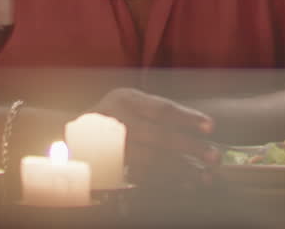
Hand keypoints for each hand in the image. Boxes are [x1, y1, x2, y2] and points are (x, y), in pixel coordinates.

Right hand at [89, 88, 219, 177]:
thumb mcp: (129, 104)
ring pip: (150, 160)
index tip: (210, 126)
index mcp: (124, 100)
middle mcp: (115, 121)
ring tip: (204, 176)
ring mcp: (109, 147)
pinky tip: (184, 185)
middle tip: (213, 156)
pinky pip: (141, 177)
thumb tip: (199, 128)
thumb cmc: (111, 118)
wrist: (71, 139)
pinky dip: (165, 182)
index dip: (187, 118)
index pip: (160, 109)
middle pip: (157, 135)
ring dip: (181, 170)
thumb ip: (157, 114)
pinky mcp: (107, 168)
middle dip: (188, 147)